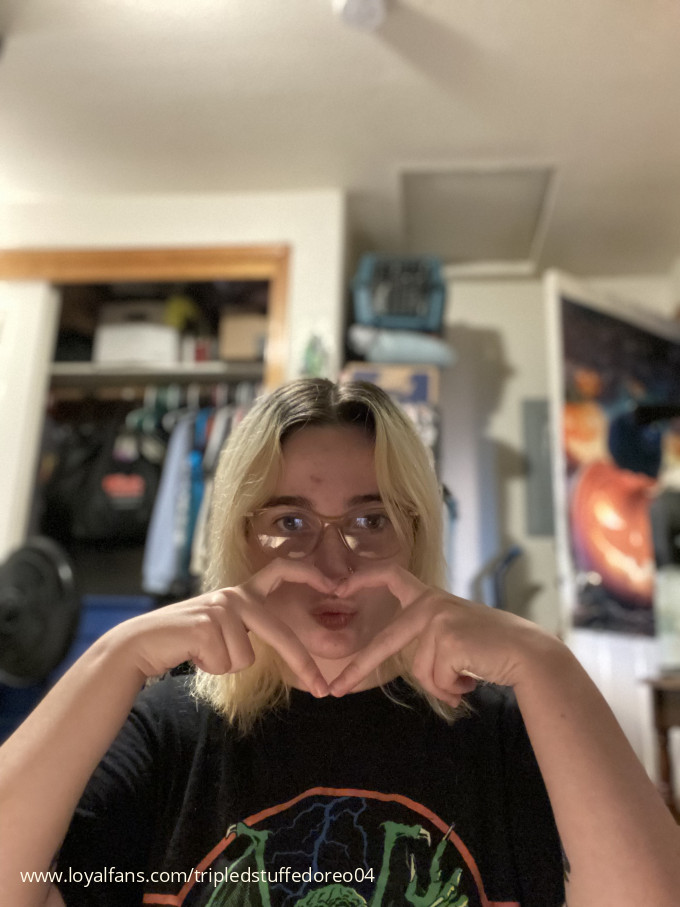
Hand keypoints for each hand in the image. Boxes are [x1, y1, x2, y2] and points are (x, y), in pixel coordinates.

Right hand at [107, 561, 335, 696]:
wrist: (142, 643)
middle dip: (301, 663)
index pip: (282, 570)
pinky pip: (227, 663)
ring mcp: (221, 608)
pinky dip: (211, 667)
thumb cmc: (186, 640)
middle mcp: (234, 595)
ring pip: (246, 658)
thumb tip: (278, 644)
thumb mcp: (222, 628)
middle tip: (322, 689)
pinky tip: (192, 654)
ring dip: (225, 665)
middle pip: (278, 633)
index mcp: (242, 593)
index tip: (336, 585)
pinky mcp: (206, 625)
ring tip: (202, 652)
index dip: (310, 573)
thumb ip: (247, 628)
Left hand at [327, 564, 556, 704]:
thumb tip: (420, 675)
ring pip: (421, 671)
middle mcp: (431, 605)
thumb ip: (430, 641)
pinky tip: (471, 679)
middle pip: (387, 641)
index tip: (337, 589)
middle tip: (335, 689)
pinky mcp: (448, 640)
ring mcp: (439, 621)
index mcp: (431, 598)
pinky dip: (452, 689)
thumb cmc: (493, 648)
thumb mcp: (455, 636)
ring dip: (442, 685)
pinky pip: (436, 680)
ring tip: (466, 677)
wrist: (528, 654)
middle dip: (359, 668)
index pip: (391, 575)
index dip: (363, 578)